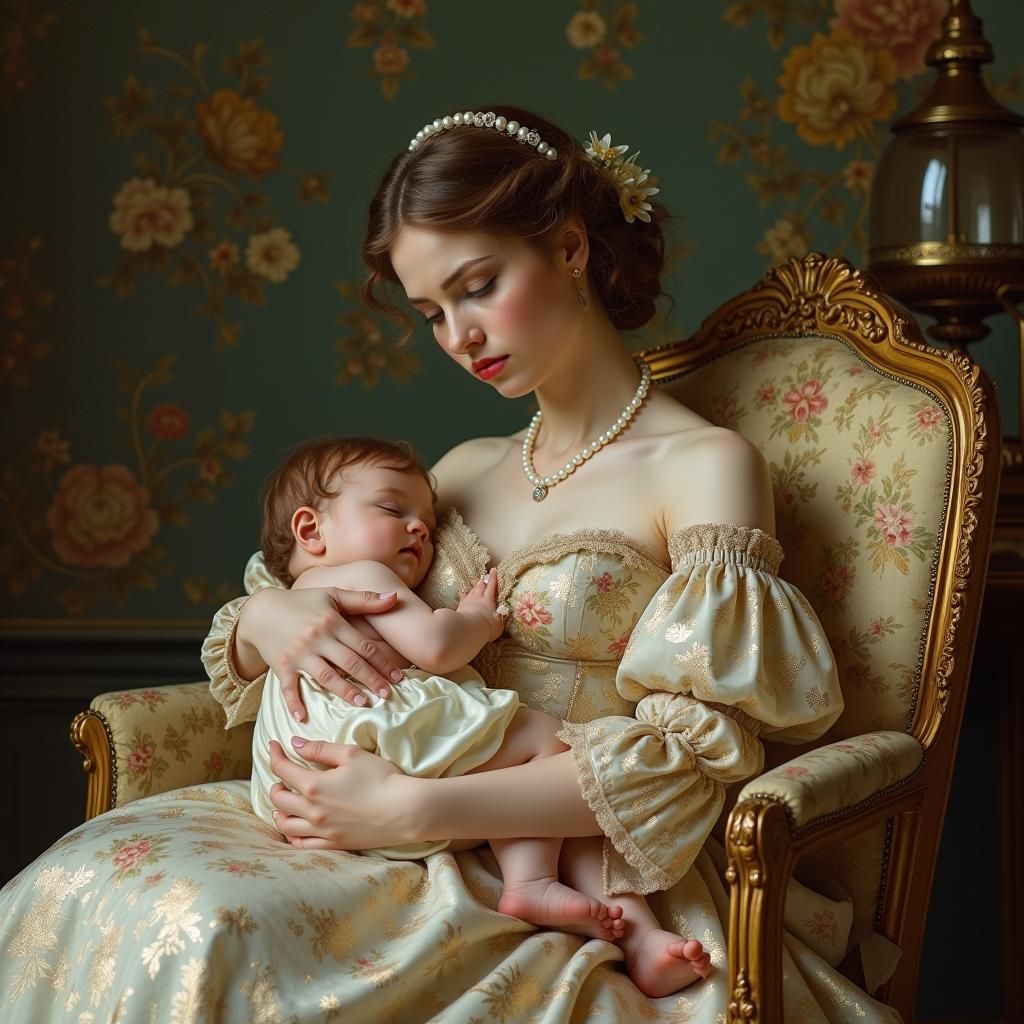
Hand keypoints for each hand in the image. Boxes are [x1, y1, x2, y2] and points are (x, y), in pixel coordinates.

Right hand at [238, 587, 405, 720]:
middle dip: (370, 679)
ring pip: (326, 676)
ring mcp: (299, 653)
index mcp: (332, 622)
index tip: (397, 677)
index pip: (363, 645)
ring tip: (362, 703)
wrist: (261, 610)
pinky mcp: (282, 665)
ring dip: (344, 691)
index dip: (382, 661)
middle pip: (349, 662)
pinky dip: (294, 702)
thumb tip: (395, 597)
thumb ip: (365, 599)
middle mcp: (317, 638)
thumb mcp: (333, 595)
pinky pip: (288, 687)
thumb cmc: (302, 602)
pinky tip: (303, 717)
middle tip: (387, 695)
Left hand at [268, 739, 421, 849]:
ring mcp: (321, 831)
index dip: (274, 755)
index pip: (282, 769)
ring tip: (284, 801)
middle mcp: (312, 811)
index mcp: (314, 785)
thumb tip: (294, 743)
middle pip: (278, 799)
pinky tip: (295, 827)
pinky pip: (302, 845)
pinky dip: (292, 836)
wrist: (404, 810)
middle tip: (282, 775)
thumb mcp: (351, 754)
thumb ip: (320, 748)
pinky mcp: (333, 844)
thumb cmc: (381, 778)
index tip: (273, 746)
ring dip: (279, 811)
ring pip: (285, 825)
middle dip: (276, 783)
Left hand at [456, 570, 505, 641]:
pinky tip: (462, 592)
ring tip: (475, 581)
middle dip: (482, 581)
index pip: (492, 586)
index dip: (493, 578)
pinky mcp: (460, 607)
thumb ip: (500, 616)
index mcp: (488, 600)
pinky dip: (463, 594)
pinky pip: (462, 598)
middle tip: (483, 576)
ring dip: (474, 586)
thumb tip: (503, 612)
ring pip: (471, 591)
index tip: (494, 570)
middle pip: (480, 587)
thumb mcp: (498, 622)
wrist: (469, 627)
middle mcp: (478, 598)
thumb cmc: (486, 625)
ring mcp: (468, 602)